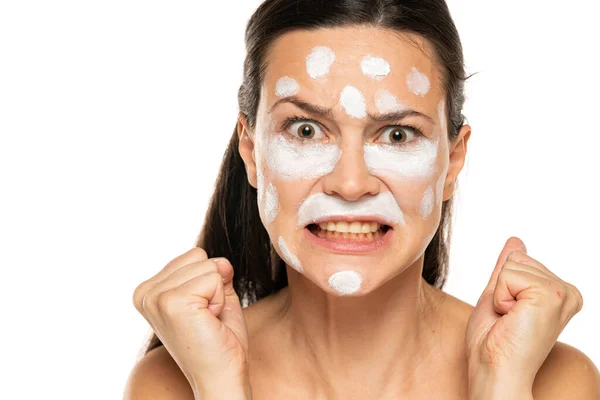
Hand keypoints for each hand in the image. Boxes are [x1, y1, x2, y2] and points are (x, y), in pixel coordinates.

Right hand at [133, 248, 250, 397]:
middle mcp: (145, 293)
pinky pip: (214, 277)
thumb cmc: (219, 340)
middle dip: (214, 286)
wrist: (221, 376)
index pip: (194, 254)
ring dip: (217, 294)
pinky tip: (209, 322)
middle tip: (206, 318)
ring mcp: (156, 298)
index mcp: (148, 290)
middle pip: (199, 255)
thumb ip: (215, 270)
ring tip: (207, 320)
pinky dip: (220, 300)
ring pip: (208, 265)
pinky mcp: (171, 303)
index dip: (209, 282)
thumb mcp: (215, 295)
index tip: (202, 312)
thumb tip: (222, 261)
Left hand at [465, 237, 583, 394]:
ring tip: (510, 320)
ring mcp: (562, 293)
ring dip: (500, 295)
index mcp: (559, 293)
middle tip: (508, 319)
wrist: (494, 369)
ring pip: (512, 265)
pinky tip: (512, 319)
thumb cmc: (494, 343)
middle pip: (516, 258)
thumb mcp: (498, 297)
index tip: (509, 315)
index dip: (502, 286)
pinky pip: (508, 275)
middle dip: (500, 288)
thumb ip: (508, 270)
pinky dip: (500, 298)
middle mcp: (568, 292)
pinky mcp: (551, 295)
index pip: (518, 259)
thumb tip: (516, 241)